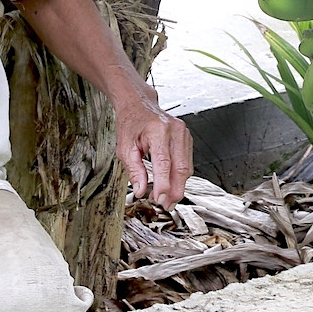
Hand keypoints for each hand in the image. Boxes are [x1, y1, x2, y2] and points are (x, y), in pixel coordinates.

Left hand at [113, 83, 192, 206]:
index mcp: (158, 130)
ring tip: (167, 199)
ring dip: (178, 186)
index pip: (164, 163)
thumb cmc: (131, 124)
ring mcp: (184, 133)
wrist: (139, 105)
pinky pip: (187, 162)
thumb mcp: (124, 148)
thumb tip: (141, 191)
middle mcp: (175, 130)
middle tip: (165, 205)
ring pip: (187, 167)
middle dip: (174, 190)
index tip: (158, 200)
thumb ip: (134, 170)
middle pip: (181, 167)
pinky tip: (171, 185)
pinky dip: (180, 176)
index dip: (163, 185)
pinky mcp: (187, 138)